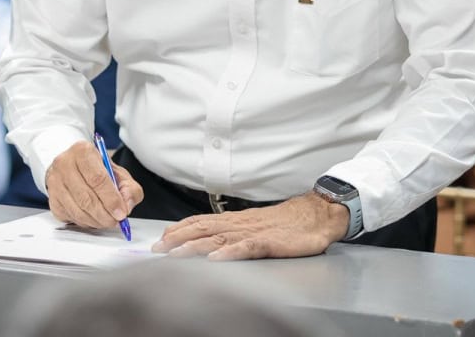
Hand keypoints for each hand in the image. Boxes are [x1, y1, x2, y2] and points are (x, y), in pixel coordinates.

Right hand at [44, 140, 142, 230]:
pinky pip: (71, 217)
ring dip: (96, 220)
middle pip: (86, 197)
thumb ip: (129, 188)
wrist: (74, 167)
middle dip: (105, 214)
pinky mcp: (52, 199)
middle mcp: (65, 165)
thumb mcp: (118, 172)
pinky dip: (86, 222)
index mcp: (82, 151)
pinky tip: (94, 218)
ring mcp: (55, 183)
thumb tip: (126, 205)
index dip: (111, 199)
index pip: (97, 178)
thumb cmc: (96, 169)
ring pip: (78, 210)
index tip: (121, 212)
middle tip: (117, 220)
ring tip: (108, 220)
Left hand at [153, 192, 349, 260]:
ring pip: (219, 238)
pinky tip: (216, 259)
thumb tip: (212, 242)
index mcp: (237, 220)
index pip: (202, 222)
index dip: (180, 229)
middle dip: (178, 238)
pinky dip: (229, 253)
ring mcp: (254, 232)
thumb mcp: (256, 225)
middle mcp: (240, 224)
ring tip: (176, 254)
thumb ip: (235, 232)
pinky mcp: (270, 242)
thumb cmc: (288, 222)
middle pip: (203, 229)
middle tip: (157, 248)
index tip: (161, 237)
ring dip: (195, 246)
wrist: (317, 214)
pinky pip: (247, 248)